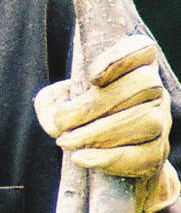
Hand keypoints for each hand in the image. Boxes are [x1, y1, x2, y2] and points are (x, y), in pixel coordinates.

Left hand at [35, 34, 179, 212]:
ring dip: (98, 133)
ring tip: (66, 142)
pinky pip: (142, 154)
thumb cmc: (79, 122)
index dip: (121, 58)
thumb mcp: (57, 104)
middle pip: (143, 84)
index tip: (92, 77)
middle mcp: (153, 91)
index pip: (143, 49)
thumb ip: (51, 102)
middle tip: (62, 122)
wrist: (104, 163)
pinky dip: (109, 158)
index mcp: (133, 68)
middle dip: (96, 104)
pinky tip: (81, 158)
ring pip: (144, 120)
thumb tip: (57, 119)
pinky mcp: (157, 153)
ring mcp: (159, 122)